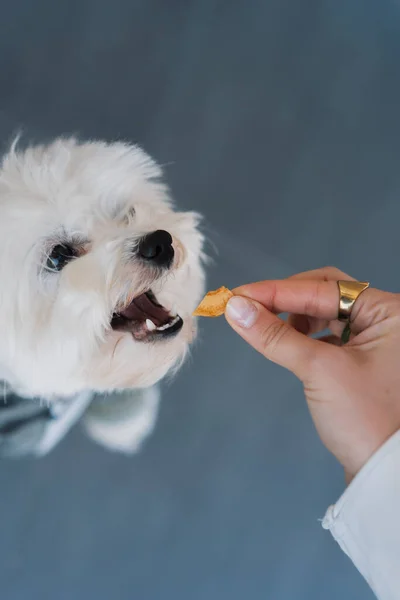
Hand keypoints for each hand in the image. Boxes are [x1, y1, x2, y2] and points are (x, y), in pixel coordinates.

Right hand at [225, 267, 399, 481]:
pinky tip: (290, 345)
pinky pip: (329, 333)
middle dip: (286, 300)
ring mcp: (376, 338)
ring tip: (269, 330)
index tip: (237, 296)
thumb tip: (235, 307)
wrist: (385, 473)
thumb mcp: (318, 370)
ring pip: (326, 312)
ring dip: (294, 317)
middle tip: (249, 308)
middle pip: (326, 292)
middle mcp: (386, 318)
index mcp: (388, 311)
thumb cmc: (363, 418)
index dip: (275, 291)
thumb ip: (275, 336)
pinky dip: (305, 335)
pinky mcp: (364, 358)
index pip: (323, 287)